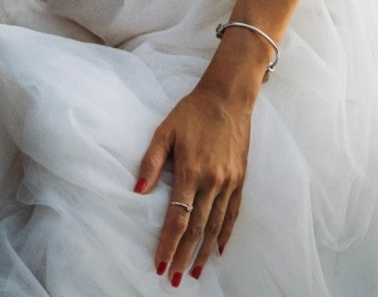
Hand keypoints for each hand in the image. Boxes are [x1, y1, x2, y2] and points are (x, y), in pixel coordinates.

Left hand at [135, 79, 251, 283]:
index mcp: (190, 171)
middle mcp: (211, 182)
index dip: (168, 243)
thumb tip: (138, 191)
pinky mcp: (239, 180)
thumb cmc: (193, 112)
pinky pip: (233, 214)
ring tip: (194, 273)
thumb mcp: (166, 131)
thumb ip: (151, 161)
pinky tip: (219, 250)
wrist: (228, 97)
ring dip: (204, 253)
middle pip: (196, 229)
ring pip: (215, 226)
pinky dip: (225, 234)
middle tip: (173, 279)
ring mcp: (228, 183)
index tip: (159, 263)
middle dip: (183, 256)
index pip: (177, 218)